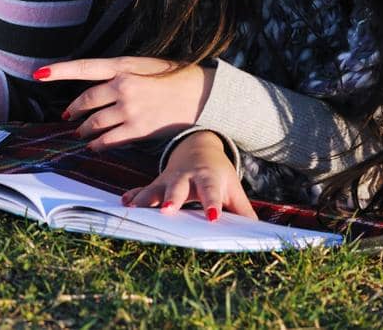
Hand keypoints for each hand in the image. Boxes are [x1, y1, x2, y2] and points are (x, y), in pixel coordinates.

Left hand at [35, 56, 213, 149]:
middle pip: (86, 101)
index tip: (38, 73)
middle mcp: (123, 87)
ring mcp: (130, 109)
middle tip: (69, 116)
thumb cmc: (171, 76)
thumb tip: (97, 82)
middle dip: (74, 111)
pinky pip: (110, 139)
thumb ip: (118, 72)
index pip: (83, 68)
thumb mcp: (143, 65)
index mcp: (123, 67)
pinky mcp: (139, 129)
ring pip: (95, 123)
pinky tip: (94, 145)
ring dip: (84, 130)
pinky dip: (98, 143)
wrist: (201, 95)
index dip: (59, 71)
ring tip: (80, 132)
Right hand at [122, 131, 256, 220]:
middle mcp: (186, 177)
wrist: (198, 148)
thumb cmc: (218, 175)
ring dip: (146, 198)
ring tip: (135, 208)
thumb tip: (258, 233)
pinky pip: (144, 189)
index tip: (213, 217)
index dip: (212, 203)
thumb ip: (243, 210)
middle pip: (179, 188)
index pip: (211, 192)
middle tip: (167, 211)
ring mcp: (169, 180)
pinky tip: (124, 203)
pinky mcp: (157, 183)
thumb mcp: (233, 188)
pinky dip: (134, 196)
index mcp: (208, 178)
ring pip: (156, 189)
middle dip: (173, 199)